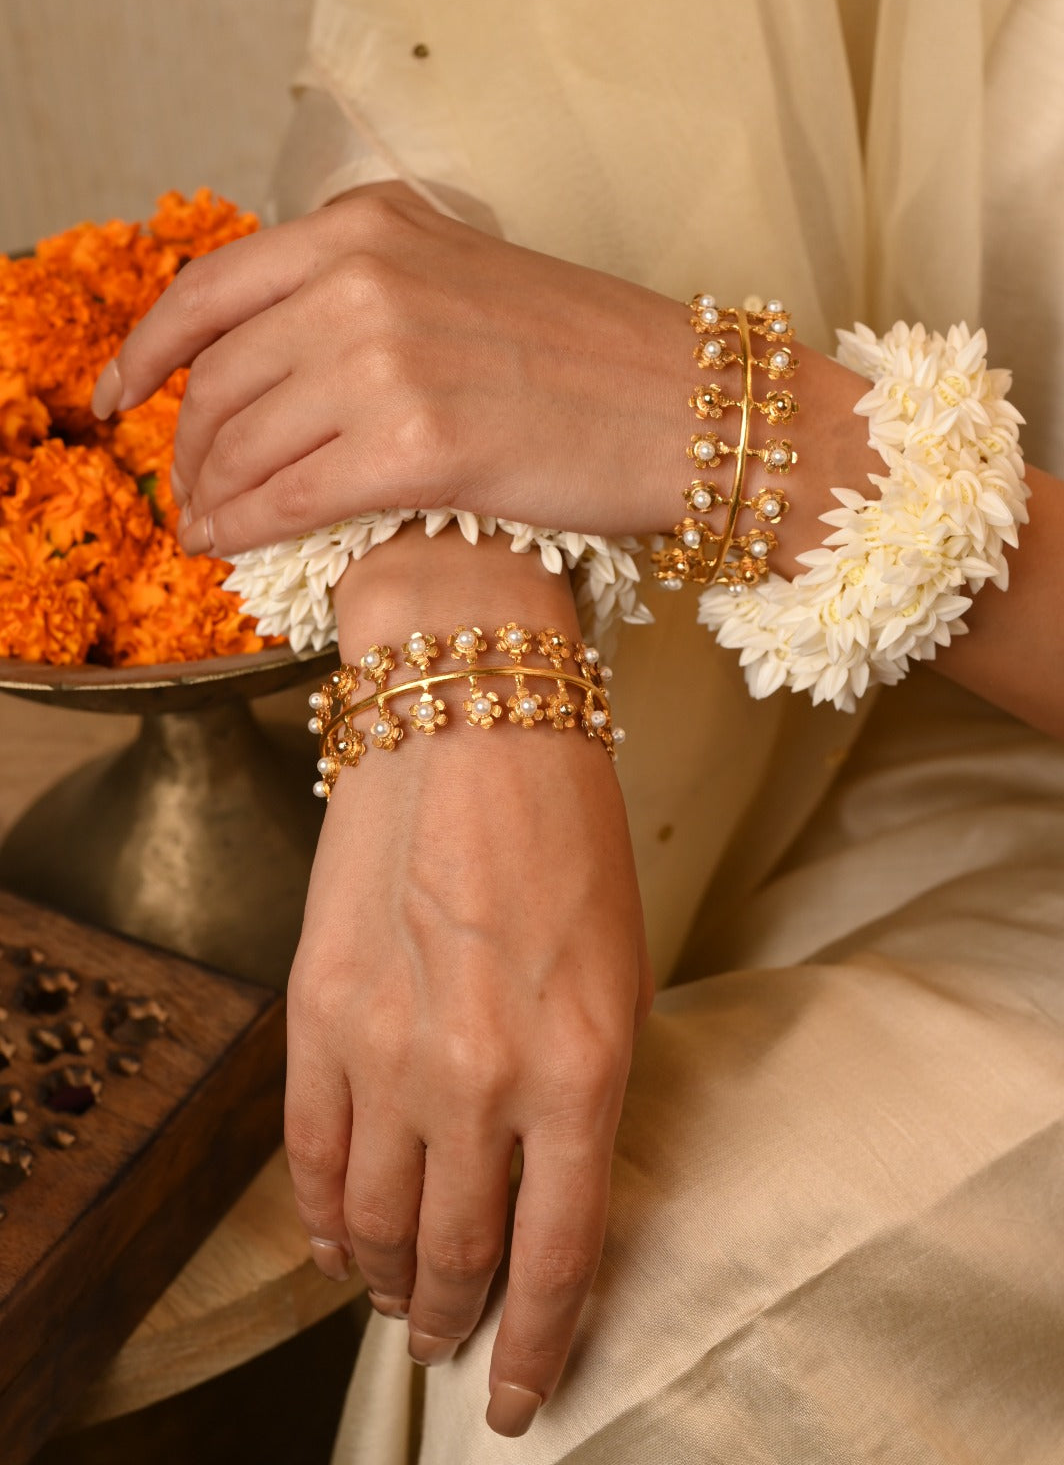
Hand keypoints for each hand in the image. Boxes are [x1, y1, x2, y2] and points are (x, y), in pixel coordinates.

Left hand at [90, 182, 700, 554]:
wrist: (695, 408)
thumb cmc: (595, 357)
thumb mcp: (462, 276)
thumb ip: (364, 292)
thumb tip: (271, 361)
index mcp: (370, 224)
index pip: (213, 287)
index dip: (146, 350)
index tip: (122, 394)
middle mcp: (364, 278)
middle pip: (217, 374)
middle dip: (186, 443)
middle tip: (186, 486)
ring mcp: (387, 361)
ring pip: (241, 441)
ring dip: (210, 494)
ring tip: (209, 525)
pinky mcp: (415, 449)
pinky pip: (286, 498)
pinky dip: (243, 527)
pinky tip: (231, 545)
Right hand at [283, 532, 652, 1436]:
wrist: (467, 716)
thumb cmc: (566, 834)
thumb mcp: (618, 973)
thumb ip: (584, 1093)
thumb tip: (545, 1189)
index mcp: (584, 1070)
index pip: (557, 1258)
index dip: (541, 1346)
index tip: (526, 1394)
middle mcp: (481, 1080)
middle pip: (455, 1255)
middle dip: (458, 1316)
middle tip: (458, 1340)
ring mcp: (387, 1051)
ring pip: (371, 1224)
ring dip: (385, 1281)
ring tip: (399, 1300)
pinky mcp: (317, 1015)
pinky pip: (308, 1158)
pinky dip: (320, 1220)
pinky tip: (336, 1243)